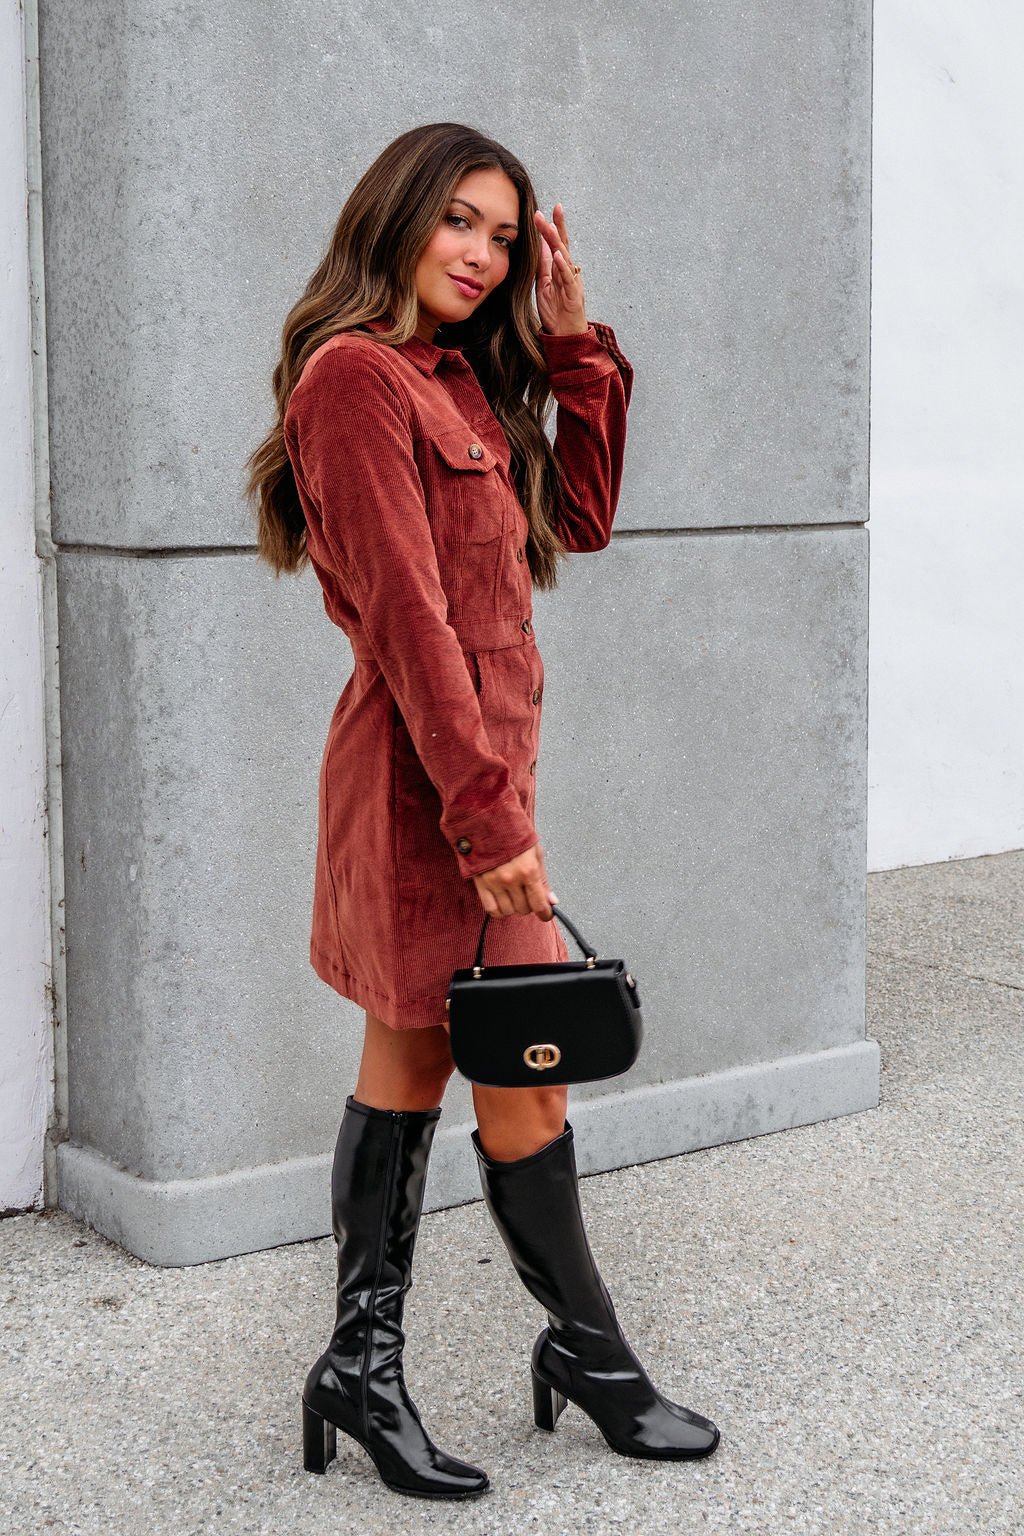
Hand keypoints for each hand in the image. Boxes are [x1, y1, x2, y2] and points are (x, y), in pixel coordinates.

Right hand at [472, 840, 557, 920]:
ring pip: (508, 911)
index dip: (545, 913)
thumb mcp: (536, 854)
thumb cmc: (515, 835)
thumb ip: (544, 880)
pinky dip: (499, 911)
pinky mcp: (481, 883)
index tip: (546, 914)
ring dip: (514, 908)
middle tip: (528, 895)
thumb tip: (552, 901)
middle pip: (523, 909)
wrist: (489, 821)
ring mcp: (494, 882)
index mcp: (528, 870)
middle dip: (529, 905)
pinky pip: (491, 909)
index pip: (539, 904)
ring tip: (514, 896)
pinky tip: (503, 903)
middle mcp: (511, 879)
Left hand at [534, 202, 588, 337]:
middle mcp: (569, 272)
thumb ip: (544, 265)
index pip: (558, 243)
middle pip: (562, 245)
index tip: (547, 210)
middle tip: (547, 210)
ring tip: (549, 227)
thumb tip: (541, 245)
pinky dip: (563, 266)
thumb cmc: (556, 311)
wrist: (565, 336)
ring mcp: (572, 283)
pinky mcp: (573, 296)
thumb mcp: (545, 284)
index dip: (553, 226)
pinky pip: (568, 279)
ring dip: (556, 241)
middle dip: (556, 227)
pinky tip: (558, 254)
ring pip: (565, 258)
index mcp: (561, 268)